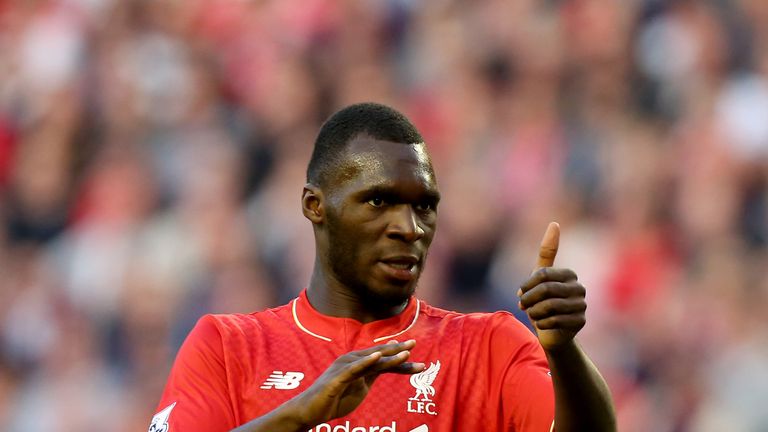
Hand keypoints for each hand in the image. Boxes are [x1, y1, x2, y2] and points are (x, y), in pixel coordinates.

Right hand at [287, 340, 424, 427]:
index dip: (399, 356)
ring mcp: (345, 368)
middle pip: (379, 355)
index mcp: (359, 364)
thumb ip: (370, 375)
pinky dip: (367, 361)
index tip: (415, 353)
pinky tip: (379, 356)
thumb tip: (385, 366)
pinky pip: (355, 369)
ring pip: (371, 361)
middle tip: (414, 344)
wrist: (310, 410)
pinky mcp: (338, 378)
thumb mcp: (359, 387)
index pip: (383, 359)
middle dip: (398, 350)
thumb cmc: (334, 399)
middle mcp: (352, 361)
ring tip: (405, 353)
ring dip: (389, 356)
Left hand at [517, 222, 586, 350]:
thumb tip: (555, 223)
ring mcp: (582, 306)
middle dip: (529, 300)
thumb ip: (547, 252)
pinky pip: (553, 321)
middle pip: (546, 290)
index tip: (520, 294)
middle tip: (523, 306)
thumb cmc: (542, 301)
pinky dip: (541, 324)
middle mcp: (580, 288)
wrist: (552, 332)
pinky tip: (542, 324)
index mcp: (569, 274)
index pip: (542, 275)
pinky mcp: (580, 322)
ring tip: (532, 315)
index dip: (527, 286)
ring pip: (549, 306)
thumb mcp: (540, 277)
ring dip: (534, 312)